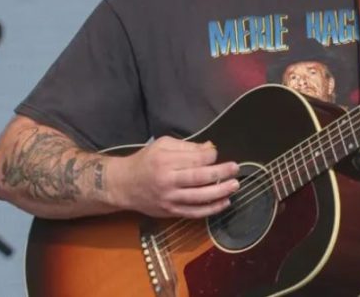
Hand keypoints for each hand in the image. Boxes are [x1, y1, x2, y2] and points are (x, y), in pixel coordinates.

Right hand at [114, 136, 239, 218]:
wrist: (123, 185)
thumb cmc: (145, 161)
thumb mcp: (162, 145)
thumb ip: (187, 146)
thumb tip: (210, 148)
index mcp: (165, 161)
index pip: (195, 159)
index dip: (210, 156)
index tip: (216, 154)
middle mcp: (168, 180)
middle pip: (200, 178)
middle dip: (221, 173)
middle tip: (236, 169)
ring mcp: (170, 198)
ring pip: (200, 198)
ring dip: (220, 192)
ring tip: (234, 186)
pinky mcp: (171, 211)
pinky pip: (194, 213)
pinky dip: (211, 209)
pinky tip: (224, 203)